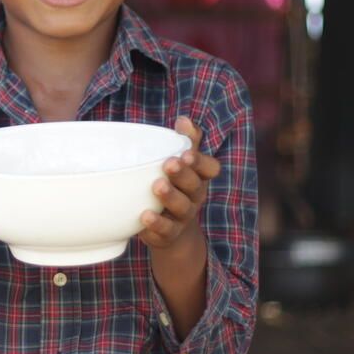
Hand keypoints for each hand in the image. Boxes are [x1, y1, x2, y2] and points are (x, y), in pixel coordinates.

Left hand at [138, 116, 220, 251]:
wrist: (173, 232)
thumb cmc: (176, 188)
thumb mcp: (182, 165)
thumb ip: (185, 142)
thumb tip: (184, 119)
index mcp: (199, 178)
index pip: (209, 168)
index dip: (200, 161)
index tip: (186, 153)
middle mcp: (194, 197)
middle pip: (194, 186)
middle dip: (182, 174)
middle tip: (169, 164)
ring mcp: (182, 217)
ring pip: (182, 208)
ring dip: (170, 197)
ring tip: (156, 186)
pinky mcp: (168, 235)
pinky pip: (165, 231)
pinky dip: (156, 225)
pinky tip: (144, 217)